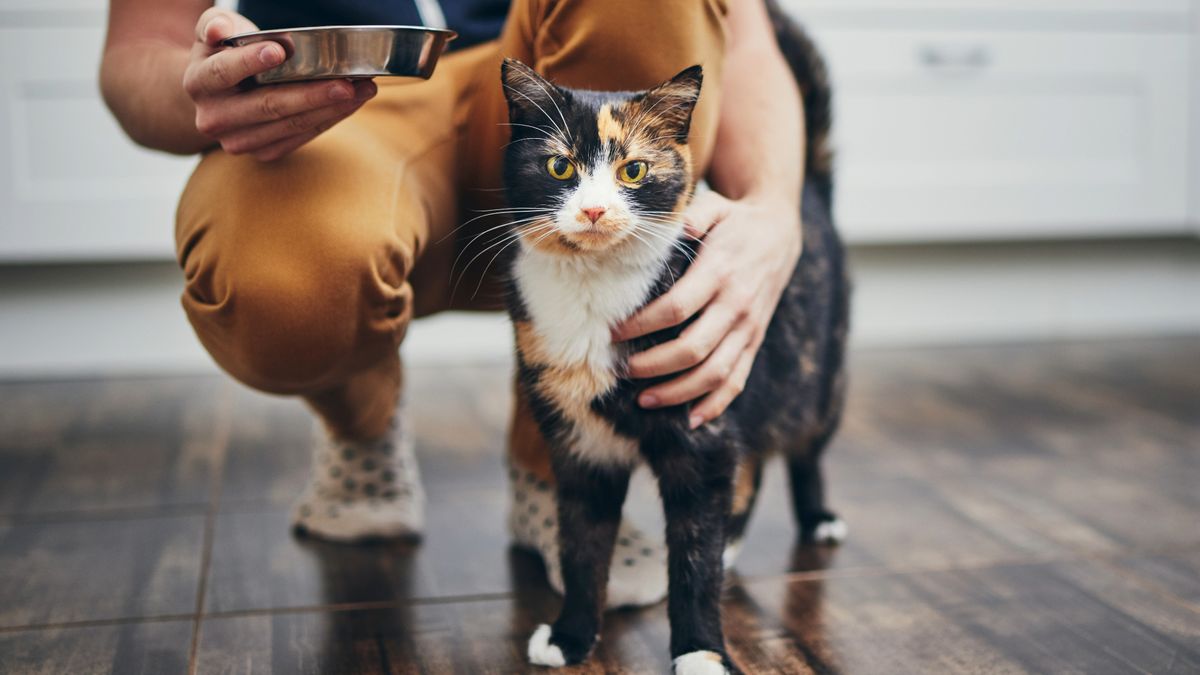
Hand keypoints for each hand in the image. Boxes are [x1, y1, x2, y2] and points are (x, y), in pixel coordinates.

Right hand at [183, 8, 376, 160]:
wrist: (218, 96)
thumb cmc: (225, 54)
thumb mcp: (216, 33)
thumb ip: (216, 26)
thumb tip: (217, 32)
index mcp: (198, 83)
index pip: (223, 72)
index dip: (250, 62)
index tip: (279, 51)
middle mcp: (214, 118)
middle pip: (267, 106)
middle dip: (311, 94)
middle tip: (346, 83)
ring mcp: (239, 141)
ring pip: (290, 126)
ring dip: (331, 109)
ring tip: (363, 90)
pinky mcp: (264, 153)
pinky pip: (301, 138)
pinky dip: (330, 120)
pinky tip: (352, 104)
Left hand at [612, 190, 801, 428]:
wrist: (779, 231)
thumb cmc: (734, 220)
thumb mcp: (713, 207)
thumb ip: (690, 218)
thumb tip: (670, 229)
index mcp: (720, 272)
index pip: (676, 308)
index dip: (642, 326)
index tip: (614, 333)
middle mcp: (736, 305)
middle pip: (692, 349)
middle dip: (653, 366)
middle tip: (622, 370)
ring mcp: (748, 328)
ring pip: (714, 373)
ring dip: (678, 392)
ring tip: (645, 400)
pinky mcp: (754, 341)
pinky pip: (737, 380)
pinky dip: (716, 405)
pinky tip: (691, 420)